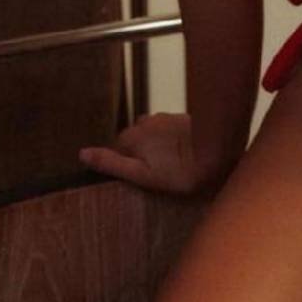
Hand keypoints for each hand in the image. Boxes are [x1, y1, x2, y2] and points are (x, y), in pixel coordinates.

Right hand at [78, 112, 217, 197]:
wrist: (220, 146)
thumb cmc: (182, 169)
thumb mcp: (143, 175)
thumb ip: (112, 164)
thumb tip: (82, 154)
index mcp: (131, 136)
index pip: (117, 153)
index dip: (128, 169)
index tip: (143, 183)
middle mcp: (145, 122)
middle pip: (135, 144)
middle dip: (143, 158)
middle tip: (162, 178)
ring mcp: (164, 118)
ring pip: (153, 138)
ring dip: (159, 150)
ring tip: (176, 169)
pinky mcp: (181, 118)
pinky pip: (170, 134)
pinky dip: (174, 144)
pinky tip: (186, 156)